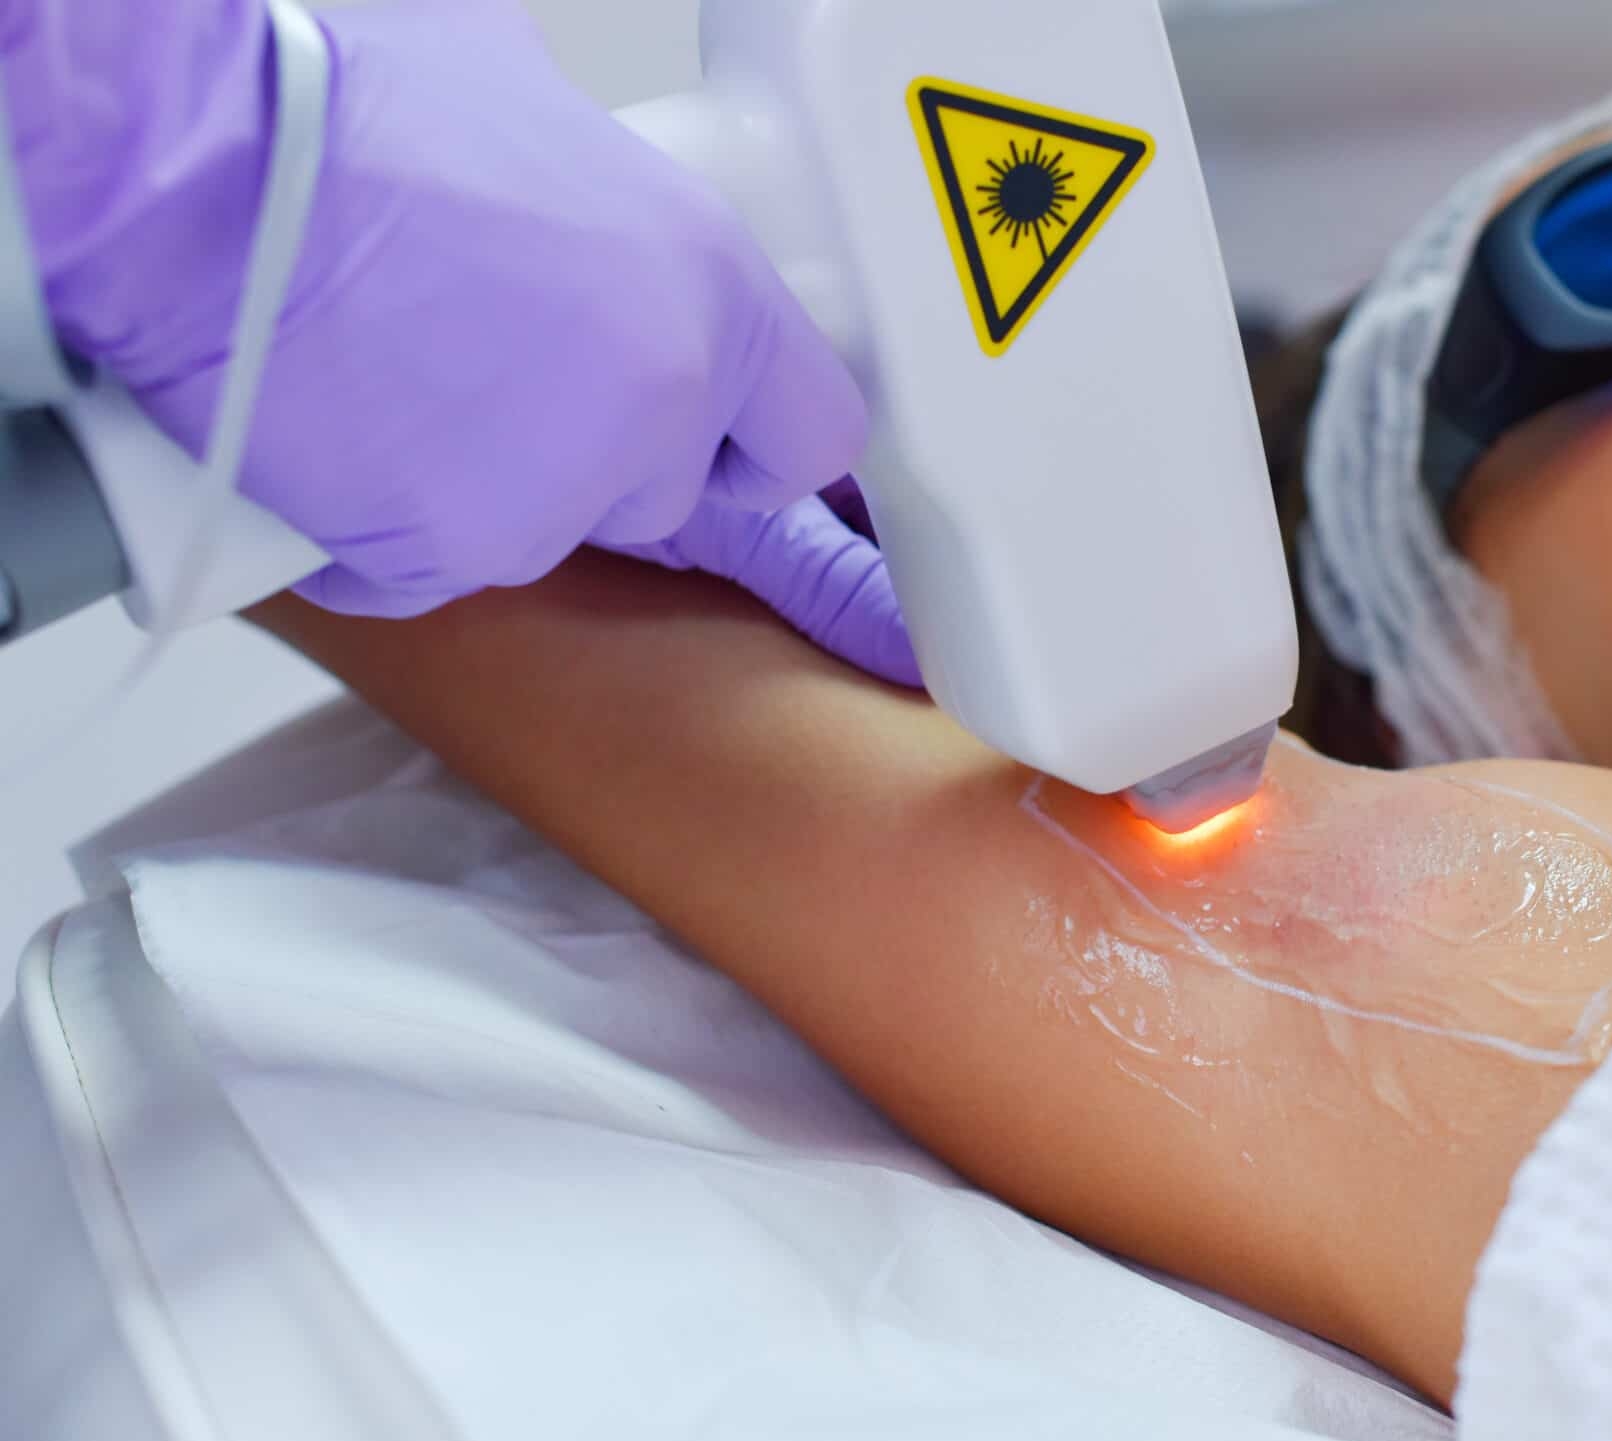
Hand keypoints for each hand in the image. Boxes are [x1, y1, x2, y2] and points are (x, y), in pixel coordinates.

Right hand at [6, 0, 911, 672]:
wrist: (197, 172)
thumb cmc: (339, 108)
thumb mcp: (534, 102)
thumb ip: (604, 186)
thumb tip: (588, 182)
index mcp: (708, 289)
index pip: (813, 428)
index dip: (761, 434)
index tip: (724, 432)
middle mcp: (656, 402)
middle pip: (669, 485)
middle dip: (600, 448)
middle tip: (494, 366)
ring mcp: (554, 493)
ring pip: (548, 526)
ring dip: (485, 478)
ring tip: (392, 372)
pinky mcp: (446, 554)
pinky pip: (433, 565)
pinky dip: (386, 523)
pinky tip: (337, 430)